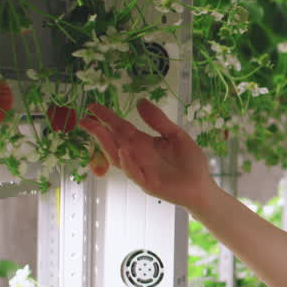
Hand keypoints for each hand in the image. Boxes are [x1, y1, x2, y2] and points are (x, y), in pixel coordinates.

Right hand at [79, 100, 213, 210]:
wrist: (202, 185)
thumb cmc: (189, 161)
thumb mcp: (175, 135)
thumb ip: (158, 120)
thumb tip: (140, 101)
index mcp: (142, 143)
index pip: (120, 127)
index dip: (106, 117)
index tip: (93, 106)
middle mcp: (137, 156)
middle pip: (113, 141)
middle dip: (98, 130)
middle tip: (83, 119)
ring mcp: (140, 170)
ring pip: (118, 157)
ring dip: (106, 144)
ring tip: (97, 129)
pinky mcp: (149, 184)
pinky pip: (134, 173)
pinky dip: (128, 163)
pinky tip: (124, 151)